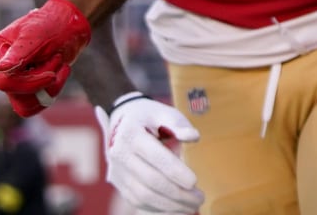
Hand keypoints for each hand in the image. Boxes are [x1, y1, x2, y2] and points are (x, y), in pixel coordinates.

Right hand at [0, 0, 91, 116]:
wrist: (70, 23)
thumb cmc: (52, 22)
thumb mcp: (37, 33)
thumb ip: (21, 51)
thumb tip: (3, 68)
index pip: (5, 81)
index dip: (30, 82)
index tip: (52, 74)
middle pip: (15, 93)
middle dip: (43, 80)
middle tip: (59, 59)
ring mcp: (11, 79)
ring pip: (24, 105)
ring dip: (49, 89)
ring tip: (61, 66)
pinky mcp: (24, 88)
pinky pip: (33, 105)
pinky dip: (51, 93)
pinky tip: (61, 73)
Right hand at [94, 94, 202, 213]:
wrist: (122, 121)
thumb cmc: (149, 115)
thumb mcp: (163, 111)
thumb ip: (178, 124)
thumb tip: (194, 137)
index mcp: (131, 133)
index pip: (155, 157)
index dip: (175, 171)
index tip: (194, 182)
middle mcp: (119, 155)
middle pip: (150, 181)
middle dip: (176, 193)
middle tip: (199, 198)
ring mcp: (117, 172)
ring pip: (143, 196)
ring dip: (169, 205)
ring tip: (192, 206)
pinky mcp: (119, 184)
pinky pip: (137, 202)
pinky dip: (157, 208)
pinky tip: (177, 208)